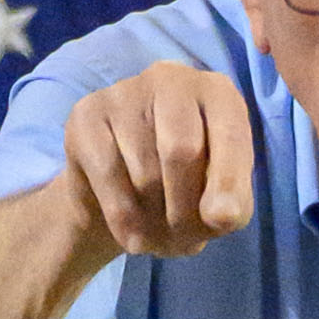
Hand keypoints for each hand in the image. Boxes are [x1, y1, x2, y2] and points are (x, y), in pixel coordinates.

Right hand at [62, 60, 254, 258]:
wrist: (121, 204)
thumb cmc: (184, 193)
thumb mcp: (221, 203)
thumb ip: (233, 205)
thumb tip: (222, 216)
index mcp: (217, 94)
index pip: (230, 135)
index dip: (228, 185)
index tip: (221, 223)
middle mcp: (171, 79)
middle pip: (181, 150)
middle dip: (184, 210)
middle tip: (182, 239)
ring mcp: (124, 92)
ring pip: (144, 171)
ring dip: (154, 221)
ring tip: (157, 234)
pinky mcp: (85, 114)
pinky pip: (109, 175)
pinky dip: (124, 218)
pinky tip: (131, 232)